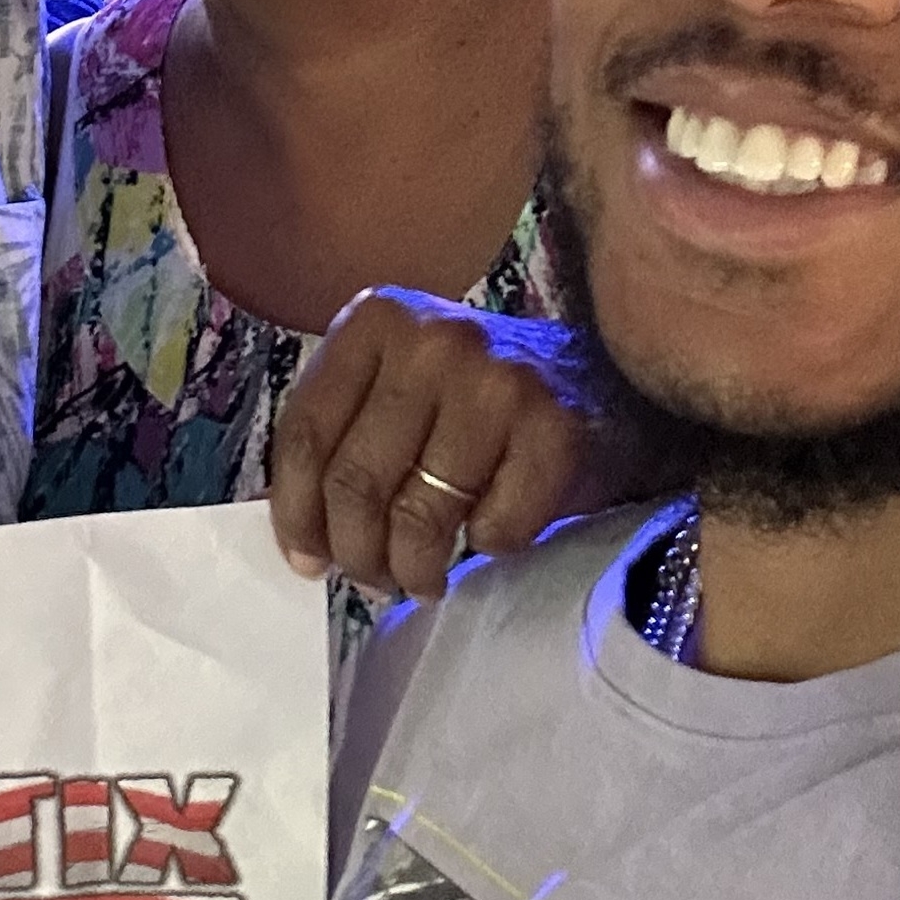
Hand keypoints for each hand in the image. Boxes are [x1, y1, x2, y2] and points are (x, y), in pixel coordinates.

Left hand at [271, 288, 643, 602]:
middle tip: (374, 579)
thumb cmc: (479, 401)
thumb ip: (345, 436)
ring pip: (418, 514)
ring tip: (422, 578)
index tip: (306, 560)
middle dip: (357, 552)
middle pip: (357, 479)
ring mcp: (496, 380)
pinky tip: (489, 536)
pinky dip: (486, 550)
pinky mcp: (554, 428)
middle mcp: (432, 340)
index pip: (306, 432)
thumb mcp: (397, 389)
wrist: (603, 384)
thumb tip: (302, 540)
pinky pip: (493, 528)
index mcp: (376, 321)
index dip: (296, 511)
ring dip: (414, 568)